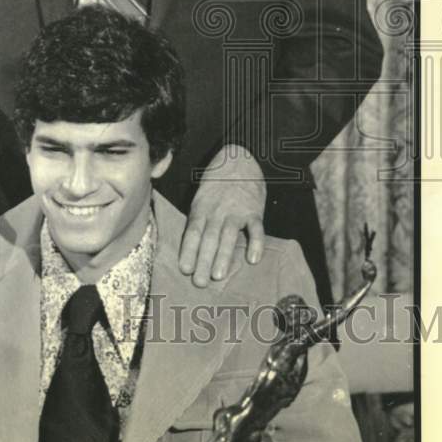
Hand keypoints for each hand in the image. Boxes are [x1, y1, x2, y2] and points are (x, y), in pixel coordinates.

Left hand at [179, 145, 265, 287]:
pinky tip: (253, 259)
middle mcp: (217, 211)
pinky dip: (256, 244)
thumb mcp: (201, 195)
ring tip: (218, 276)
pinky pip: (256, 229)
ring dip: (223, 256)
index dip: (188, 250)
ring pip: (229, 236)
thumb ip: (198, 218)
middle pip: (209, 238)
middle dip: (203, 261)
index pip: (192, 231)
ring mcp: (237, 211)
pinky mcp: (255, 211)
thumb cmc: (217, 182)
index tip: (184, 269)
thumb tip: (189, 246)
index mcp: (201, 208)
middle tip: (199, 282)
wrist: (241, 158)